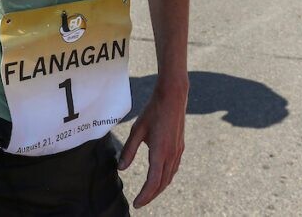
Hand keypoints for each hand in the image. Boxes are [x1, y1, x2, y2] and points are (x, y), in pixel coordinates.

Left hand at [118, 81, 187, 208]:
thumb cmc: (153, 111)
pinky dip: (166, 178)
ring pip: (170, 177)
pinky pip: (174, 169)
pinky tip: (161, 178)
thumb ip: (129, 150)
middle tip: (140, 203)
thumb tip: (121, 168)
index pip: (153, 182)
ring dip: (159, 188)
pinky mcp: (180, 147)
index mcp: (160, 152)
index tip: (137, 204)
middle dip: (151, 195)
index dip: (145, 195)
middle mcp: (172, 154)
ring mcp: (178, 151)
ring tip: (149, 194)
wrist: (173, 97)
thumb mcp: (137, 129)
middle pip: (162, 183)